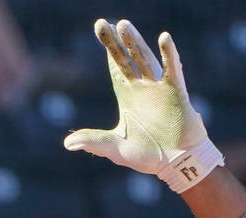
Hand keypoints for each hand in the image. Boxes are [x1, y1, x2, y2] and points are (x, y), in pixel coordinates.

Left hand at [64, 19, 221, 193]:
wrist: (177, 164)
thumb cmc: (149, 156)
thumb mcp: (116, 148)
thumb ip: (94, 141)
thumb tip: (67, 143)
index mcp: (129, 97)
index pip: (116, 68)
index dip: (109, 51)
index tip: (101, 31)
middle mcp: (143, 88)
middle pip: (126, 59)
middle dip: (115, 42)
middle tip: (102, 24)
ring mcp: (160, 88)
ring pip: (145, 59)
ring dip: (135, 43)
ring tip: (123, 25)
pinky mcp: (177, 92)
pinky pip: (173, 69)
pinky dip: (169, 54)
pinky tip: (164, 38)